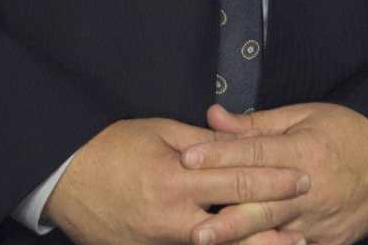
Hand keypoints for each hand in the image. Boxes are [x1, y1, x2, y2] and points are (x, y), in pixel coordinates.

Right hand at [44, 118, 310, 244]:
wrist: (62, 179)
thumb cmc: (114, 147)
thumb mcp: (162, 133)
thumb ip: (206, 142)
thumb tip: (244, 142)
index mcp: (176, 179)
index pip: (238, 180)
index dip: (274, 181)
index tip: (304, 179)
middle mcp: (169, 217)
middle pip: (230, 228)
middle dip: (270, 230)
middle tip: (304, 231)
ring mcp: (154, 242)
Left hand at [182, 102, 367, 244]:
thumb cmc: (348, 133)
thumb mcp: (306, 116)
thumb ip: (258, 123)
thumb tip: (214, 117)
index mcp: (304, 150)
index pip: (255, 153)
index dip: (219, 155)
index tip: (186, 157)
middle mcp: (310, 188)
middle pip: (261, 205)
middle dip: (225, 220)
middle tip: (194, 230)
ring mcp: (319, 220)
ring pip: (274, 235)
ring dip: (242, 241)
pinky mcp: (329, 241)